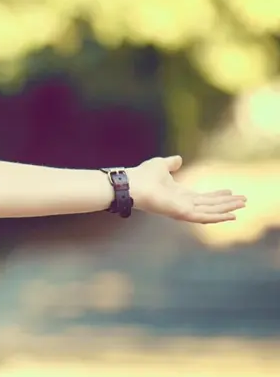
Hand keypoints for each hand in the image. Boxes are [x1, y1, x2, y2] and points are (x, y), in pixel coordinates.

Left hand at [128, 156, 246, 223]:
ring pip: (209, 211)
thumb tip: (178, 159)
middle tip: (243, 200)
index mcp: (178, 194)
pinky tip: (231, 215)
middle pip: (209, 205)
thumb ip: (171, 164)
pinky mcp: (181, 213)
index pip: (202, 197)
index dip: (217, 195)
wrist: (132, 183)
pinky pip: (203, 217)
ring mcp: (182, 209)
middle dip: (226, 203)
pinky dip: (217, 217)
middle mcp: (182, 203)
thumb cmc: (142, 175)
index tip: (230, 191)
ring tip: (242, 205)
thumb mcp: (161, 165)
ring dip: (226, 208)